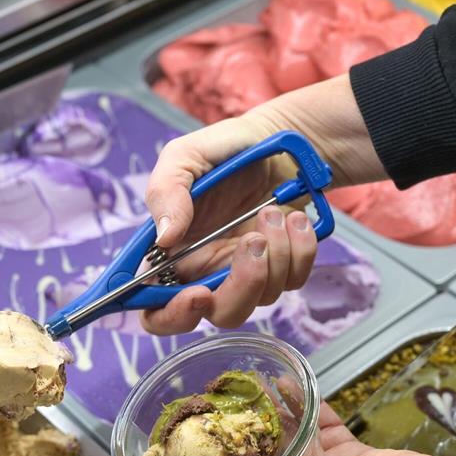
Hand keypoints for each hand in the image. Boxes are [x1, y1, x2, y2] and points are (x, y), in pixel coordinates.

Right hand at [141, 74, 385, 334]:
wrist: (277, 141)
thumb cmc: (223, 150)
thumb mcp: (184, 157)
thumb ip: (166, 193)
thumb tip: (164, 238)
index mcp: (171, 255)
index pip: (156, 309)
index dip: (171, 315)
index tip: (197, 295)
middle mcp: (206, 272)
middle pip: (216, 314)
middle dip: (239, 288)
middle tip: (252, 244)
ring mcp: (245, 273)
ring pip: (260, 299)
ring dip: (274, 252)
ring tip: (272, 210)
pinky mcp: (282, 268)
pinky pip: (293, 279)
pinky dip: (299, 248)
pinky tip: (293, 217)